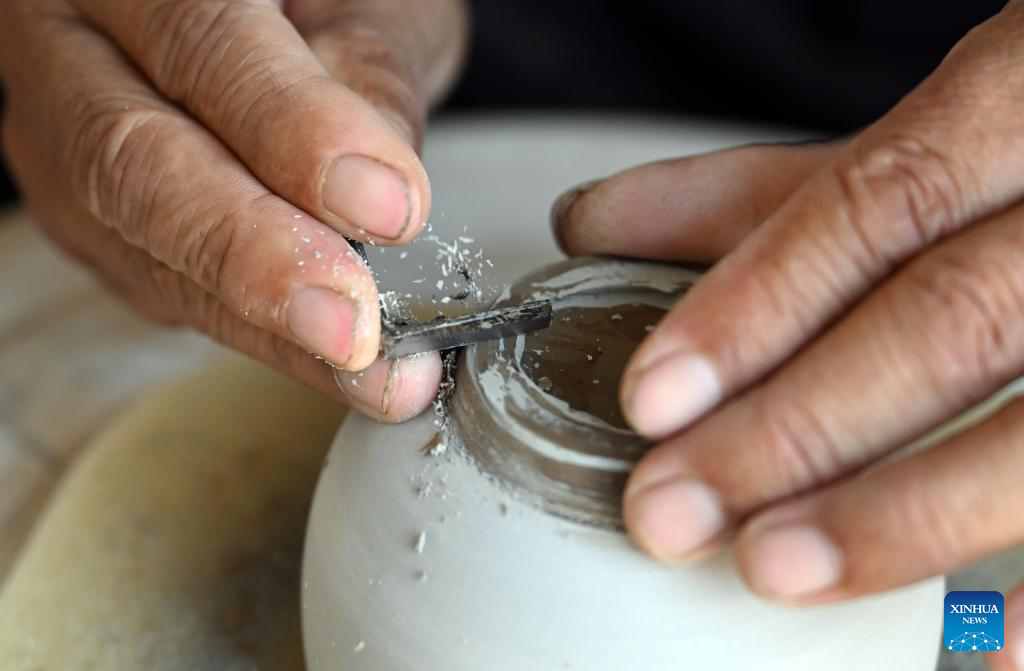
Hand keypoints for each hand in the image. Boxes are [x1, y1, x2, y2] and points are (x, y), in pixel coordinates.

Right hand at [0, 0, 466, 420]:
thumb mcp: (363, 0)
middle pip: (132, 163)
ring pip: (142, 248)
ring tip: (369, 368)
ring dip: (264, 324)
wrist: (270, 17)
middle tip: (351, 323)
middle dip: (253, 258)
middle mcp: (66, 48)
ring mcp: (61, 138)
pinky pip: (162, 289)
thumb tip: (383, 194)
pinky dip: (254, 334)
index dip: (292, 134)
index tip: (385, 208)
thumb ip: (366, 76)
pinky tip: (326, 357)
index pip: (201, 45)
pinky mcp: (94, 218)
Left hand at [553, 0, 1023, 616]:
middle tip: (675, 508)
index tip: (651, 400)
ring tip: (776, 566)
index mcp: (1019, 108)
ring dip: (902, 513)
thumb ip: (767, 194)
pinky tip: (984, 645)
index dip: (757, 307)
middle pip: (949, 323)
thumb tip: (598, 225)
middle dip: (797, 428)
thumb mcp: (907, 146)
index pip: (876, 207)